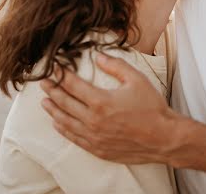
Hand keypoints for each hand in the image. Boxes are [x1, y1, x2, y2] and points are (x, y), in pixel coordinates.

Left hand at [40, 53, 178, 162]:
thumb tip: (98, 56)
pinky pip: (74, 138)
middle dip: (52, 90)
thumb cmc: (151, 107)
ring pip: (66, 122)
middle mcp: (93, 121)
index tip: (53, 68)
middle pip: (65, 103)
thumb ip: (116, 66)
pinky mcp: (98, 149)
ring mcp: (94, 137)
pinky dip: (63, 129)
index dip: (61, 75)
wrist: (163, 137)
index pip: (73, 85)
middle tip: (43, 82)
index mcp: (101, 101)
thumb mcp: (136, 79)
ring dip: (54, 110)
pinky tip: (58, 123)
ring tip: (44, 101)